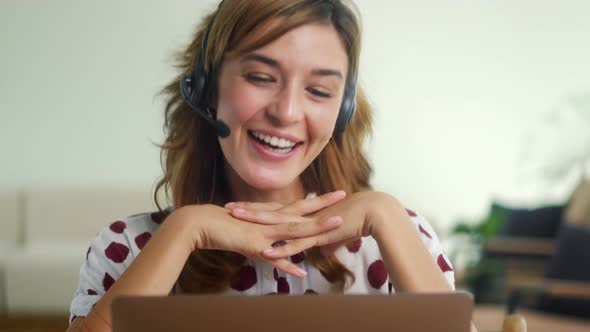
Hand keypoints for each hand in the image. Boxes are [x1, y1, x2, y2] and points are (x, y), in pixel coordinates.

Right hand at [181, 203, 342, 277]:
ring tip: (336, 224)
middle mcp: (269, 220)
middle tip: (344, 193)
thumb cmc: (221, 224)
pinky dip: (288, 264)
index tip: (333, 193)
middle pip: (301, 210)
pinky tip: (302, 271)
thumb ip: (261, 230)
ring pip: (295, 228)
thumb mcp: (247, 227)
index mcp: (268, 214)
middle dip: (324, 203)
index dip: (316, 199)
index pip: (297, 205)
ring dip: (316, 227)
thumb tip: (272, 237)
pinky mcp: (254, 245)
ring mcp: (263, 231)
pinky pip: (274, 257)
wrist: (200, 224)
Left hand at [227, 191, 392, 259]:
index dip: (258, 208)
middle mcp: (303, 215)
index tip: (242, 206)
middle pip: (271, 212)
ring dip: (256, 223)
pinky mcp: (318, 235)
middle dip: (249, 210)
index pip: (276, 209)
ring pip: (277, 224)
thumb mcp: (336, 233)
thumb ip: (326, 241)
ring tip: (237, 221)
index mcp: (305, 212)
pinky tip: (264, 252)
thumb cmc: (356, 218)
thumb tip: (323, 250)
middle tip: (228, 207)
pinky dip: (279, 249)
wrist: (372, 211)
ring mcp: (308, 225)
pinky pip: (294, 244)